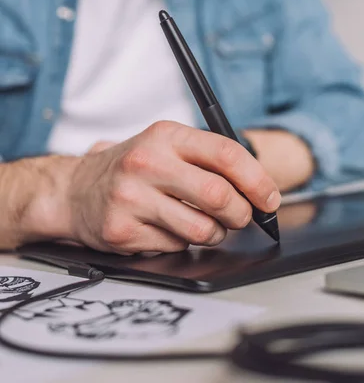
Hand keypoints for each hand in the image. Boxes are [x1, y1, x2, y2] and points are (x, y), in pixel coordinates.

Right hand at [64, 122, 280, 254]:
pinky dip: (182, 243)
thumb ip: (208, 160)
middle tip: (240, 216)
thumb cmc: (133, 167)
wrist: (76, 190)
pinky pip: (176, 247)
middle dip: (241, 214)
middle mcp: (148, 163)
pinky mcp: (123, 230)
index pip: (226, 154)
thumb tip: (259, 188)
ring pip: (202, 229)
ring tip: (204, 224)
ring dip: (215, 233)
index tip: (269, 198)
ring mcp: (133, 198)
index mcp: (166, 135)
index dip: (257, 180)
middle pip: (220, 196)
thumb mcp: (167, 146)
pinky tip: (167, 228)